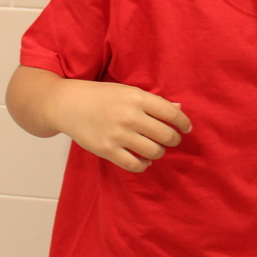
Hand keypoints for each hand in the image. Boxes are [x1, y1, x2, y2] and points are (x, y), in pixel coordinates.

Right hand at [52, 79, 192, 172]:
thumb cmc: (102, 96)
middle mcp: (130, 116)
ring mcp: (118, 134)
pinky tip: (143, 159)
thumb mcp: (128, 91)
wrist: (69, 104)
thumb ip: (153, 101)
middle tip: (172, 139)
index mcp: (137, 97)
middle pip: (166, 135)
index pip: (171, 113)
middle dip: (174, 139)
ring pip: (154, 152)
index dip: (183, 123)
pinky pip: (135, 165)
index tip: (186, 128)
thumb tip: (179, 108)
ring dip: (159, 152)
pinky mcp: (107, 150)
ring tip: (156, 148)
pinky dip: (144, 165)